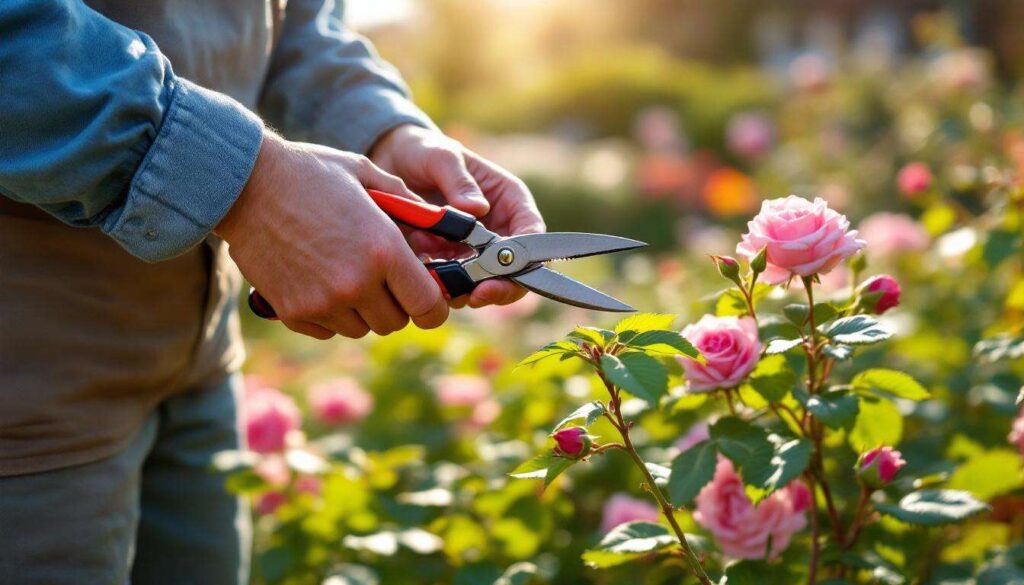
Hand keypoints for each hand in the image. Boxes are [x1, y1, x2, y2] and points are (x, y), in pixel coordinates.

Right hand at [216, 132, 448, 339]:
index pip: (428, 306)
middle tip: (383, 280)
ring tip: (346, 275)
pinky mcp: (294, 312)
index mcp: (384, 250)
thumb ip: (406, 203)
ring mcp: (323, 302)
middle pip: (395, 322)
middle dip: (396, 304)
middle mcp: (357, 284)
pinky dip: (331, 315)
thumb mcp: (366, 174)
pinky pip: (328, 330)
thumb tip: (435, 224)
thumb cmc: (310, 173)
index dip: (433, 307)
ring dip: (362, 310)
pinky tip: (319, 282)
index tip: (428, 300)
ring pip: (362, 328)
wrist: (244, 184)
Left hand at [370, 124, 544, 307]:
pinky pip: (450, 284)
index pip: (531, 232)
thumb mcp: (439, 156)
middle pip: (513, 270)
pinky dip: (436, 284)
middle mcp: (498, 229)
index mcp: (509, 200)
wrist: (388, 162)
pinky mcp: (448, 263)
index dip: (525, 257)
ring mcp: (473, 250)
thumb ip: (458, 180)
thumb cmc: (423, 151)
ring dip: (460, 287)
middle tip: (475, 296)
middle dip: (497, 286)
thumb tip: (478, 209)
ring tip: (431, 271)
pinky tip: (417, 267)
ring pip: (482, 284)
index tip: (506, 270)